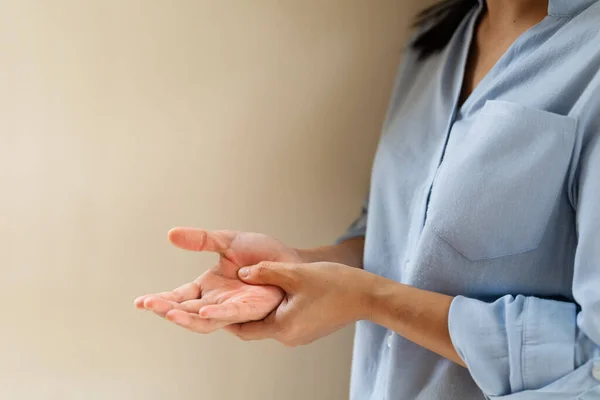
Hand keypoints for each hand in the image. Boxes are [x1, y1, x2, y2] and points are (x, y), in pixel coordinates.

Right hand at [134, 228, 302, 331]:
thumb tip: (171, 234)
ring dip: (185, 317)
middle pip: (186, 311)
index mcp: (208, 287)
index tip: (140, 302)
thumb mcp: (227, 241)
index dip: (160, 300)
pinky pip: (231, 315)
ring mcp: (232, 308)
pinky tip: (204, 311)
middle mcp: (216, 301)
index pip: (179, 296)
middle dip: (165, 309)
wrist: (290, 258)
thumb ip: (200, 240)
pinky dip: (217, 315)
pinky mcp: (250, 309)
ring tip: (167, 312)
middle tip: (148, 304)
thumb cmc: (262, 253)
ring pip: (203, 320)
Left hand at [226, 261, 374, 345]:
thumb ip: (266, 272)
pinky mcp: (309, 328)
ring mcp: (300, 334)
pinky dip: (273, 309)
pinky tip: (272, 292)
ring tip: (243, 292)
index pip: (242, 329)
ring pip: (269, 322)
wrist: (368, 295)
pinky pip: (283, 320)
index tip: (208, 307)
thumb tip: (242, 273)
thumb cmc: (336, 284)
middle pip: (254, 328)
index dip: (223, 318)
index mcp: (283, 327)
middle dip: (237, 313)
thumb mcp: (296, 273)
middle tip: (221, 299)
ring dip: (257, 309)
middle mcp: (289, 336)